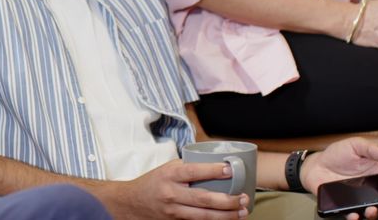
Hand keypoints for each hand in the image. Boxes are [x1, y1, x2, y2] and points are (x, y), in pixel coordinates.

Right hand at [105, 160, 246, 219]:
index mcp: (170, 175)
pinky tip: (229, 218)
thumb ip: (187, 167)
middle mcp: (171, 193)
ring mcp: (174, 210)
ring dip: (227, 214)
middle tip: (244, 197)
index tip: (230, 169)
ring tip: (243, 211)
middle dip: (227, 200)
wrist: (132, 202)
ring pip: (204, 215)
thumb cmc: (153, 182)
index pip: (193, 172)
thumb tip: (216, 164)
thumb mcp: (167, 168)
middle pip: (203, 199)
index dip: (212, 171)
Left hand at [301, 138, 377, 219]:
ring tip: (371, 209)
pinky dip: (354, 216)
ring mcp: (357, 197)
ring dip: (373, 212)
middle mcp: (368, 188)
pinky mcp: (344, 204)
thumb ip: (369, 148)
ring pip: (369, 209)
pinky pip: (351, 213)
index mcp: (375, 174)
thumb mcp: (353, 145)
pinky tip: (354, 214)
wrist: (315, 165)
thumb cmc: (336, 154)